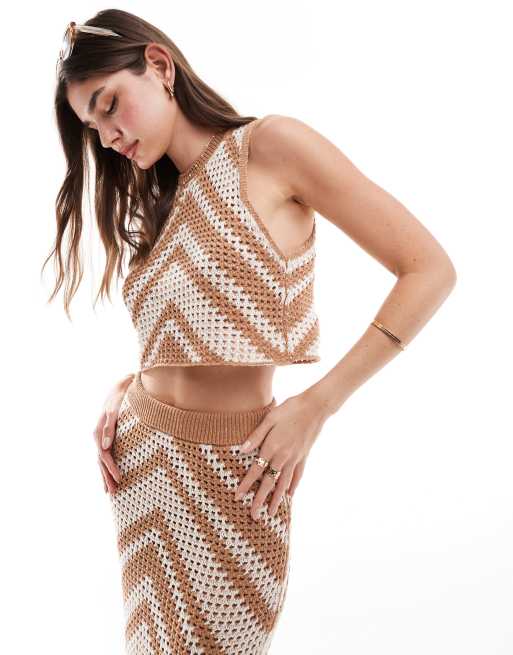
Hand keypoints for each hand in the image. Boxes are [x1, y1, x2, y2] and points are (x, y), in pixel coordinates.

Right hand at [93, 377, 131, 494]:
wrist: (119, 386)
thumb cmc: (119, 397)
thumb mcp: (115, 410)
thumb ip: (109, 428)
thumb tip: (105, 447)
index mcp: (99, 432)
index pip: (104, 456)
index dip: (111, 469)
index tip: (120, 480)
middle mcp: (98, 437)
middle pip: (101, 462)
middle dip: (107, 478)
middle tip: (114, 493)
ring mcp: (102, 438)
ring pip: (102, 461)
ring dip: (105, 476)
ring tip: (111, 491)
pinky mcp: (107, 437)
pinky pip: (105, 456)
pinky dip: (106, 468)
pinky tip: (109, 477)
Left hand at [233, 392, 326, 520]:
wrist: (316, 407)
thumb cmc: (290, 409)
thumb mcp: (270, 418)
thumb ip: (256, 435)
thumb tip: (242, 451)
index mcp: (272, 447)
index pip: (256, 471)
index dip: (246, 485)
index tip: (237, 497)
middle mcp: (284, 457)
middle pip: (270, 483)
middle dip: (260, 500)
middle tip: (253, 516)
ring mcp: (296, 458)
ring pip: (284, 484)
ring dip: (276, 499)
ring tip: (270, 514)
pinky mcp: (304, 456)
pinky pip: (297, 476)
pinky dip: (293, 487)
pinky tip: (289, 496)